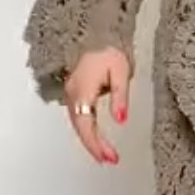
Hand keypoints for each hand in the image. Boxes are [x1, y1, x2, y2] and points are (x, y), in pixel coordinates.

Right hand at [63, 48, 131, 164]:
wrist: (97, 34)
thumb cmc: (108, 50)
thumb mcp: (120, 73)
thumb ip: (120, 97)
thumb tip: (122, 120)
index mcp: (83, 90)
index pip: (87, 124)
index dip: (97, 143)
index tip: (110, 157)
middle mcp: (74, 94)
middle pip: (81, 128)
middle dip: (94, 147)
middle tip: (110, 160)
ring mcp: (72, 94)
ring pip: (78, 124)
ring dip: (90, 141)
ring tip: (105, 156)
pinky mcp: (75, 93)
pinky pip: (79, 117)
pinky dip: (87, 131)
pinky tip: (96, 139)